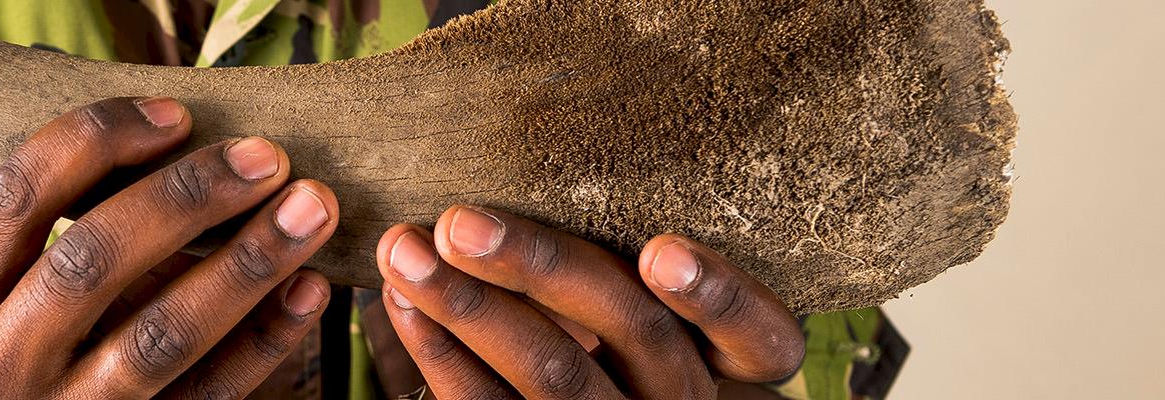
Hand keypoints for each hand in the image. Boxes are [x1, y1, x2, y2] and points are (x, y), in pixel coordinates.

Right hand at [0, 97, 340, 397]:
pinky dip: (264, 340)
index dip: (97, 141)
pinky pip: (209, 394)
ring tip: (308, 210)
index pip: (17, 197)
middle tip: (264, 157)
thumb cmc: (3, 392)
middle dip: (187, 196)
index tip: (174, 116)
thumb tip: (168, 160)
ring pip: (162, 333)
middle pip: (94, 257)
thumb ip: (44, 257)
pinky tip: (305, 290)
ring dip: (245, 262)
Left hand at [376, 206, 803, 398]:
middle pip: (632, 333)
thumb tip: (545, 157)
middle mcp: (679, 398)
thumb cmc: (612, 335)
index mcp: (722, 359)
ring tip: (406, 251)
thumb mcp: (643, 303)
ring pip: (553, 374)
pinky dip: (439, 351)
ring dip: (468, 306)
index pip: (763, 338)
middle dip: (540, 269)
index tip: (663, 249)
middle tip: (460, 222)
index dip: (720, 297)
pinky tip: (401, 302)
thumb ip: (622, 258)